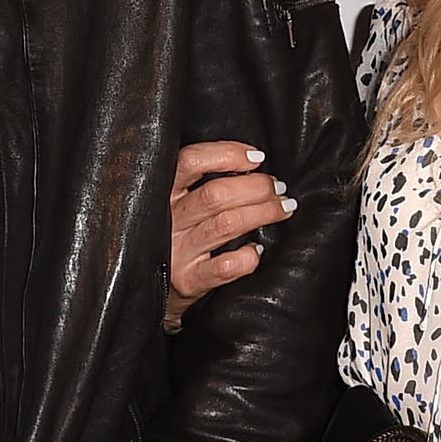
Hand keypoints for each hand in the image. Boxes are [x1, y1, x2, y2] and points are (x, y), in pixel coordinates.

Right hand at [165, 140, 293, 326]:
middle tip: (278, 188)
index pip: (190, 161)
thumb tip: (253, 164)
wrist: (156, 288)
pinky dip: (248, 256)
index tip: (257, 158)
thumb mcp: (180, 202)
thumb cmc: (179, 235)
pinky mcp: (188, 280)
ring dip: (263, 212)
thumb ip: (202, 181)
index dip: (227, 154)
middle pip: (215, 194)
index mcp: (163, 192)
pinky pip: (225, 266)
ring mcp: (177, 252)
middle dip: (257, 187)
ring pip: (226, 224)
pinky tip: (257, 250)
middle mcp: (167, 220)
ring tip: (283, 208)